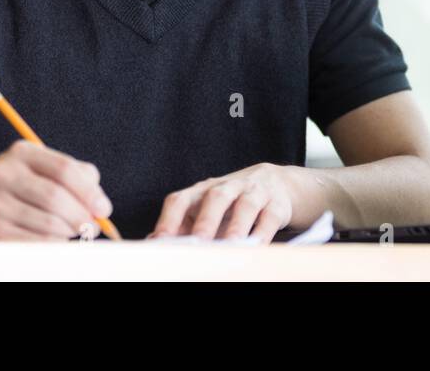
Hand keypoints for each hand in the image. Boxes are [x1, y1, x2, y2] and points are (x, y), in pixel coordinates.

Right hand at [0, 140, 111, 240]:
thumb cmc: (21, 184)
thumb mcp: (42, 167)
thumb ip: (77, 175)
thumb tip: (100, 203)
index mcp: (21, 153)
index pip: (63, 169)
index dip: (89, 192)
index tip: (104, 209)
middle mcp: (4, 175)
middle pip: (55, 198)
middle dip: (82, 216)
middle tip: (94, 226)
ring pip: (48, 224)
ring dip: (69, 231)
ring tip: (73, 230)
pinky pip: (37, 243)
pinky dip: (55, 243)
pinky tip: (56, 238)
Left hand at [148, 163, 293, 242]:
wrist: (276, 183)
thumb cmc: (232, 202)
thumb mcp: (206, 209)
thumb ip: (183, 226)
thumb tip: (154, 242)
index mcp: (202, 190)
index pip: (181, 199)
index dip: (169, 219)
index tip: (160, 241)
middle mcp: (227, 187)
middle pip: (215, 197)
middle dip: (206, 221)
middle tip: (198, 243)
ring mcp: (253, 192)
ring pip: (245, 205)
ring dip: (237, 226)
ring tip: (231, 246)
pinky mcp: (275, 204)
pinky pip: (269, 218)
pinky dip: (263, 233)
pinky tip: (256, 246)